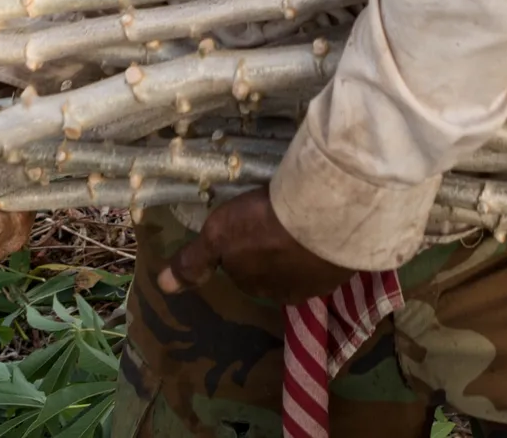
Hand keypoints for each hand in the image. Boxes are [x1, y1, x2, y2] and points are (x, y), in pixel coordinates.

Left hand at [157, 187, 350, 304]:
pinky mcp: (343, 266)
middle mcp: (287, 293)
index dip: (245, 244)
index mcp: (256, 287)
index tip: (251, 221)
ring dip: (300, 243)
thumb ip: (194, 261)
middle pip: (273, 268)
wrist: (322, 216)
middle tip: (276, 215)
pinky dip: (324, 239)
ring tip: (302, 213)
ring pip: (301, 261)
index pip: (244, 269)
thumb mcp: (219, 234)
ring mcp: (318, 281)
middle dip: (273, 247)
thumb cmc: (263, 224)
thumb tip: (163, 286)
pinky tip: (324, 219)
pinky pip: (328, 254)